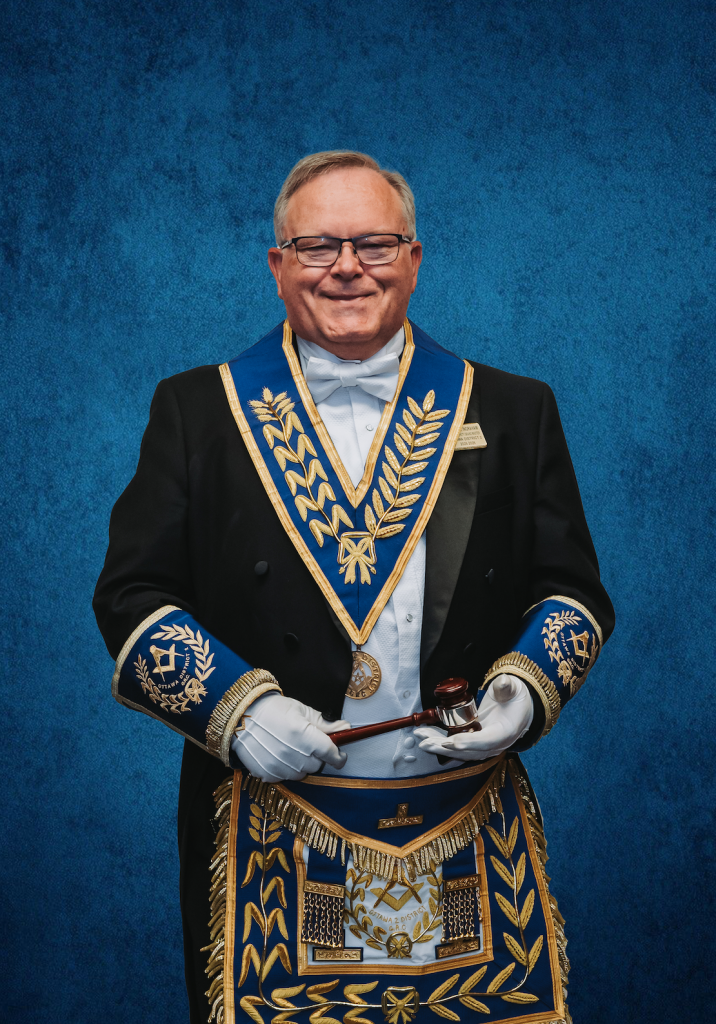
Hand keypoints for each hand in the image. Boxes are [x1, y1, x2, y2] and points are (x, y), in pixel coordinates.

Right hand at [230, 693, 350, 782]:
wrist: (241, 716)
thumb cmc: (273, 709)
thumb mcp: (301, 710)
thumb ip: (325, 723)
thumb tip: (346, 728)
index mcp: (304, 735)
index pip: (330, 753)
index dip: (339, 756)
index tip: (341, 755)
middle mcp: (292, 754)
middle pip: (317, 765)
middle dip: (318, 757)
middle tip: (310, 745)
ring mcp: (278, 766)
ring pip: (302, 774)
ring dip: (303, 764)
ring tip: (293, 749)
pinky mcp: (267, 773)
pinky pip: (285, 777)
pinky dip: (287, 769)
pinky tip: (280, 755)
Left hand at [414, 675, 533, 760]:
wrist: (519, 709)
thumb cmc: (515, 698)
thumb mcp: (514, 688)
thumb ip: (507, 686)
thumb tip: (502, 683)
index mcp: (506, 732)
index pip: (487, 741)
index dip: (468, 742)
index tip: (451, 742)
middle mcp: (494, 744)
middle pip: (468, 751)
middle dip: (444, 747)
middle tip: (425, 742)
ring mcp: (484, 746)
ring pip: (459, 751)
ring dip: (438, 746)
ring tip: (420, 739)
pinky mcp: (474, 743)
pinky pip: (456, 746)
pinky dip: (441, 742)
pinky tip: (426, 736)